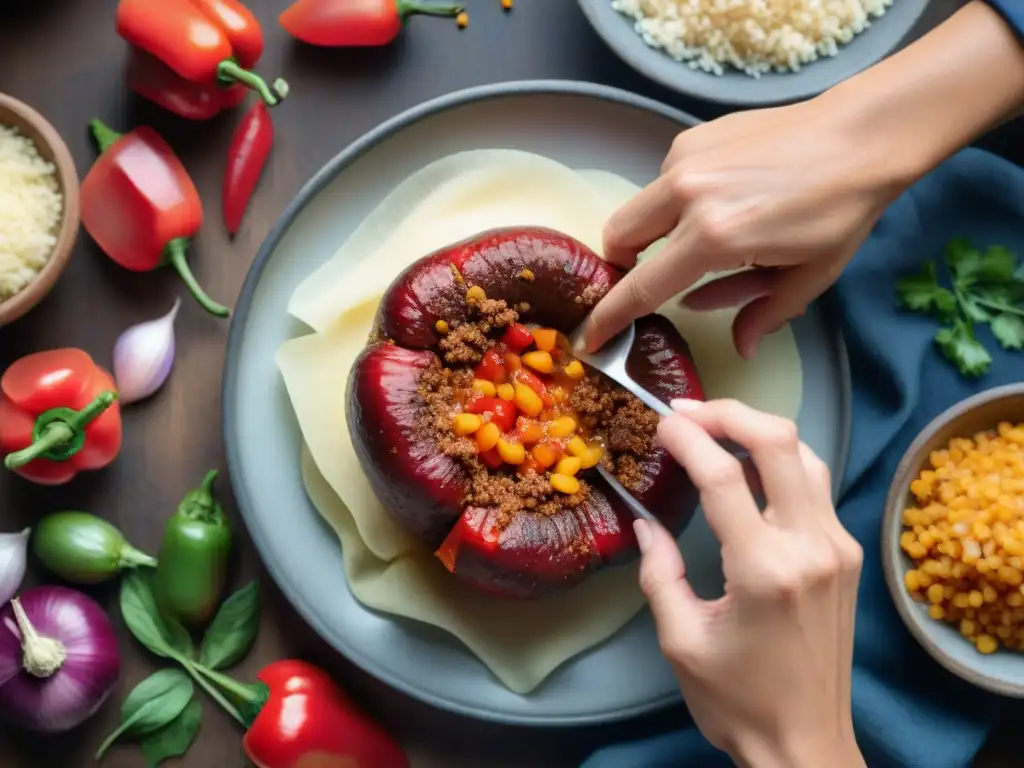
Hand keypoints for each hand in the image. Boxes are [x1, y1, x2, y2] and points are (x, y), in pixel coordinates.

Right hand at [585, 2, 1023, 360]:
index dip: (611, 318)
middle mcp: (686, 194)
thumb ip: (761, 313)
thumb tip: (737, 347)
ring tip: (696, 239)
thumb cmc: (841, 212)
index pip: (642, 287)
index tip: (591, 338)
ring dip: (650, 232)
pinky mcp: (691, 138)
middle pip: (617, 237)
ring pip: (638, 207)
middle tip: (645, 281)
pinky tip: (717, 200)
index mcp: (714, 236)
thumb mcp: (809, 276)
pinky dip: (674, 202)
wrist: (860, 134)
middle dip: (620, 266)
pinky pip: (663, 181)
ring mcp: (685, 159)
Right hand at [638, 399, 863, 767]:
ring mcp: (837, 548)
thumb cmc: (736, 701)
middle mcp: (812, 547)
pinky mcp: (846, 556)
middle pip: (780, 442)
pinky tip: (748, 466)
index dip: (689, 438)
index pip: (725, 476)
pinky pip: (815, 485)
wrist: (806, 745)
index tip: (659, 423)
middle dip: (730, 413)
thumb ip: (660, 573)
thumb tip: (646, 522)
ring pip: (806, 455)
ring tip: (715, 428)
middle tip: (687, 411)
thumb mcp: (680, 640)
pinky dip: (780, 461)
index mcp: (766, 570)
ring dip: (760, 430)